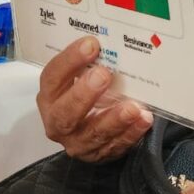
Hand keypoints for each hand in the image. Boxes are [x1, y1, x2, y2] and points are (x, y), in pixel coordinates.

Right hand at [37, 36, 152, 162]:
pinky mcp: (98, 155)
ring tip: (133, 107)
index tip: (91, 45)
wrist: (86, 125)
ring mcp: (77, 142)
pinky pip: (115, 146)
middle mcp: (58, 121)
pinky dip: (131, 133)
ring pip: (93, 134)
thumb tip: (110, 38)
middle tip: (104, 75)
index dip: (70, 60)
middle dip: (84, 94)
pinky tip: (143, 119)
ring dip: (114, 119)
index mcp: (50, 96)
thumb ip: (88, 62)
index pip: (53, 77)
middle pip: (66, 112)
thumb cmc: (83, 90)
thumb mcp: (78, 75)